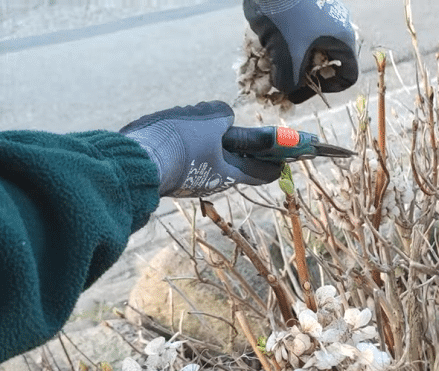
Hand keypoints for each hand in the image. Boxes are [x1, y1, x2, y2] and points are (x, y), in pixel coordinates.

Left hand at [120, 101, 282, 196]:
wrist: (141, 164)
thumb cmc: (190, 166)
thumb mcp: (225, 173)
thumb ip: (252, 171)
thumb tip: (278, 171)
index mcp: (213, 115)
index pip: (228, 117)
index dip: (231, 136)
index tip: (227, 153)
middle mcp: (190, 109)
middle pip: (205, 123)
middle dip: (209, 141)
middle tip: (205, 166)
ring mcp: (164, 115)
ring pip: (183, 130)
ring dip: (185, 146)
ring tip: (179, 170)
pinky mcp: (144, 125)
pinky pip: (161, 135)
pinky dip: (164, 148)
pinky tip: (160, 166)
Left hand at [244, 0, 357, 103]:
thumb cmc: (286, 16)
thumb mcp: (286, 55)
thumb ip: (288, 80)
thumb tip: (287, 89)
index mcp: (342, 39)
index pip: (347, 75)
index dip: (327, 89)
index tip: (304, 89)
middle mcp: (338, 26)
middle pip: (328, 62)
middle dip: (305, 73)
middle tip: (286, 78)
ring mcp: (324, 13)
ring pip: (313, 46)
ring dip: (295, 58)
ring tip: (274, 59)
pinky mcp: (307, 6)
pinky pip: (302, 31)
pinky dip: (289, 42)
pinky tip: (270, 41)